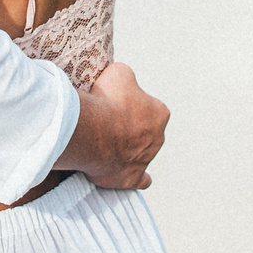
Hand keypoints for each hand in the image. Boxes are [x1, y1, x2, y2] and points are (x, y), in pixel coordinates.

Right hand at [58, 60, 168, 190]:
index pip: (149, 107)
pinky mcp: (132, 178)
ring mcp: (146, 159)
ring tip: (104, 144)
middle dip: (129, 128)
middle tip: (106, 124)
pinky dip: (138, 178)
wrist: (93, 132)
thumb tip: (125, 81)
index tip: (115, 104)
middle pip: (144, 131)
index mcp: (159, 113)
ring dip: (127, 149)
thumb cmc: (106, 101)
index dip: (130, 105)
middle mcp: (157, 138)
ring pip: (140, 153)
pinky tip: (131, 175)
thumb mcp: (119, 73)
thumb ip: (127, 78)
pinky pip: (141, 180)